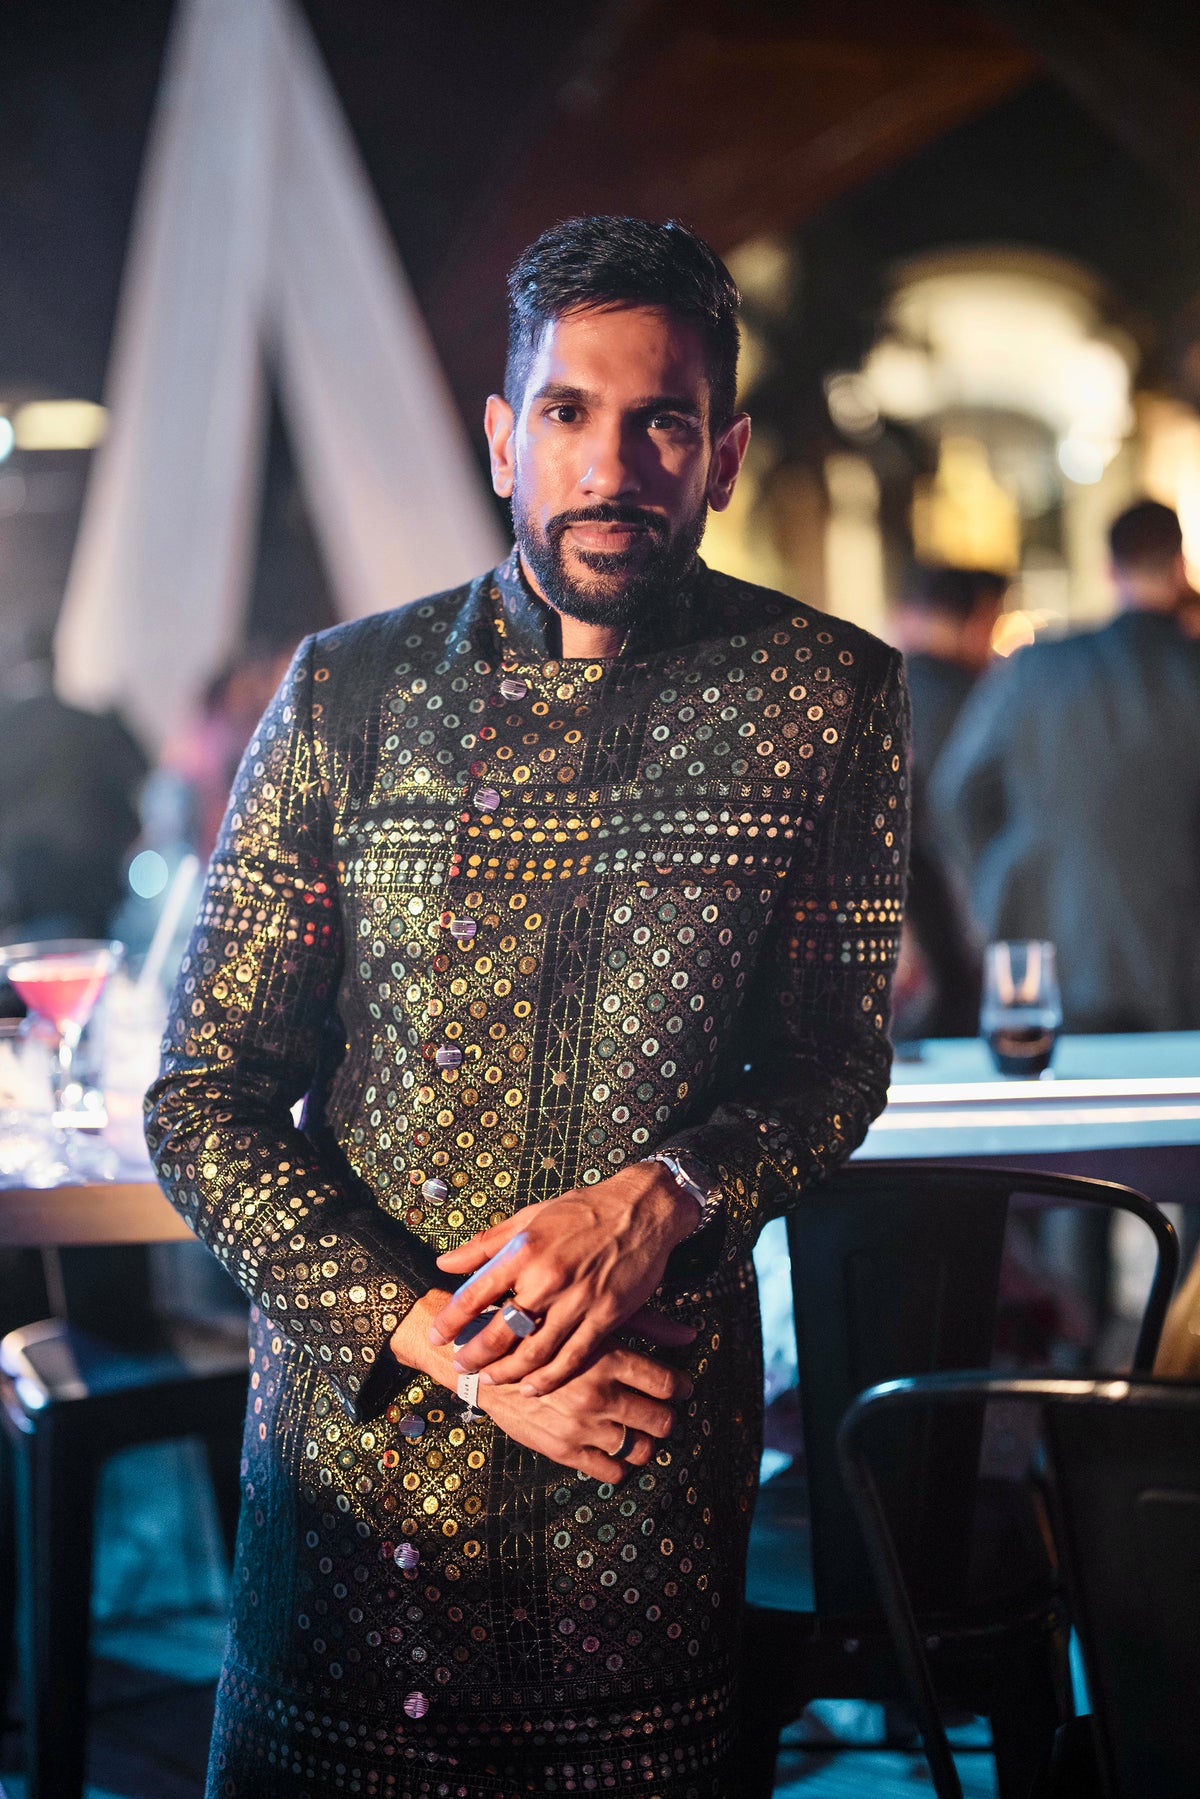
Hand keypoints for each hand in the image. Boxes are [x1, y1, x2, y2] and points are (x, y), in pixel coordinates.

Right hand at [388, 1290, 692, 1481]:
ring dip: (646, 1442)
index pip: (669, 1385)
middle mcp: (599, 1395)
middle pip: (662, 1421)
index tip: (679, 1388)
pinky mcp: (563, 1450)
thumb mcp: (591, 1319)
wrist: (484, 1360)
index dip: (681, 1388)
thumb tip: (691, 1336)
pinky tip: (615, 1447)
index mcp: (609, 1358)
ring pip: (642, 1450)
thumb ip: (646, 1326)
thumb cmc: (542, 1330)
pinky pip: (611, 1471)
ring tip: (639, 1430)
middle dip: (666, 1417)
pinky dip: (620, 1464)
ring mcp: (582, 1426)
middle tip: (660, 1411)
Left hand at [428, 1163, 699, 1394]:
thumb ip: (486, 1243)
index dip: (451, 1321)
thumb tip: (445, 1263)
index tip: (437, 1337)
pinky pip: (572, 1357)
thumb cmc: (583, 1209)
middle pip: (500, 1332)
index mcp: (524, 1249)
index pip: (475, 1294)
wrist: (641, 1209)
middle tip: (460, 1368)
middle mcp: (547, 1277)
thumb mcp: (530, 1216)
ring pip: (534, 1352)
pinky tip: (532, 1386)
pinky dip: (549, 1378)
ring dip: (507, 1372)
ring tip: (491, 1381)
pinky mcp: (606, 1315)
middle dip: (475, 1356)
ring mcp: (578, 1299)